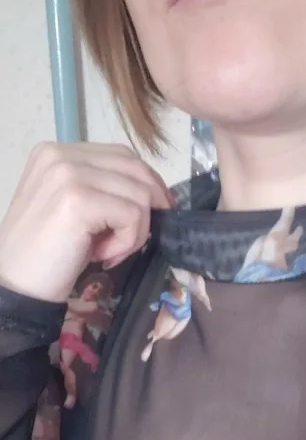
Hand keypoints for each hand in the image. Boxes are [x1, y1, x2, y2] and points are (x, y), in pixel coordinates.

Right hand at [0, 142, 171, 302]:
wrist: (18, 286)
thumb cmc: (47, 255)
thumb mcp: (74, 209)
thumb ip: (102, 189)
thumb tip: (153, 193)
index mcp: (56, 152)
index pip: (122, 155)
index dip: (146, 184)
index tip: (152, 214)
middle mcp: (60, 154)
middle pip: (135, 170)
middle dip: (148, 208)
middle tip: (134, 240)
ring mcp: (68, 174)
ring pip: (140, 194)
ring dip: (135, 231)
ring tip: (109, 252)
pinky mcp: (79, 200)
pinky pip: (132, 215)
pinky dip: (128, 241)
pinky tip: (103, 255)